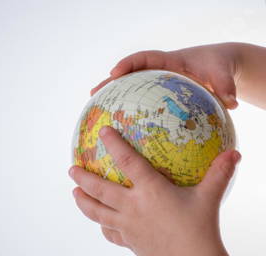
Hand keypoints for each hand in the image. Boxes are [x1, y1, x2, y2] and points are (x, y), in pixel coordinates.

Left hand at [69, 126, 243, 255]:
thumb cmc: (201, 231)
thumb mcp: (209, 198)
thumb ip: (219, 174)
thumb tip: (235, 153)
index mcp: (150, 191)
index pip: (127, 162)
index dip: (114, 144)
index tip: (103, 132)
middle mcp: (132, 207)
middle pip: (99, 189)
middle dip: (82, 178)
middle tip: (71, 169)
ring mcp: (127, 226)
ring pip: (97, 212)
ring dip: (83, 202)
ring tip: (74, 193)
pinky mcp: (128, 241)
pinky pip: (109, 233)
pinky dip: (102, 226)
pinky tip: (101, 223)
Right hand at [90, 43, 240, 108]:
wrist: (217, 67)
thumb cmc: (217, 66)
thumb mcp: (221, 72)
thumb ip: (224, 85)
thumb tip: (230, 102)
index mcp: (168, 61)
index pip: (144, 58)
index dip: (128, 64)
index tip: (116, 73)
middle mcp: (156, 72)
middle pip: (128, 75)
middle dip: (110, 84)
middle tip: (93, 94)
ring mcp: (154, 85)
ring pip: (129, 90)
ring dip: (111, 100)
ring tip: (94, 111)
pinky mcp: (155, 98)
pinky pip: (138, 103)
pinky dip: (126, 113)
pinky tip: (117, 129)